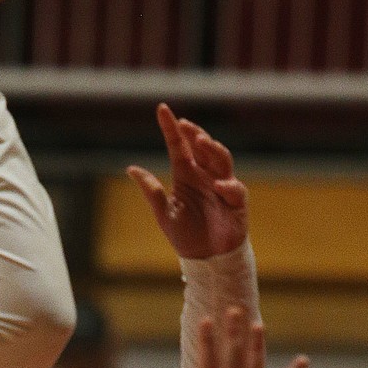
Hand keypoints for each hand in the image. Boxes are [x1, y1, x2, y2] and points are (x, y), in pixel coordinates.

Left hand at [128, 106, 247, 259]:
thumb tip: (131, 169)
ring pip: (221, 160)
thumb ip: (151, 191)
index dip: (171, 128)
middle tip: (185, 126)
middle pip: (203, 147)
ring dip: (213, 150)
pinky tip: (217, 186)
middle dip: (195, 134)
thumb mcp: (164, 213)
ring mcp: (222, 185)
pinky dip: (227, 186)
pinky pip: (234, 189)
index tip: (162, 109)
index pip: (178, 145)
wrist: (206, 258)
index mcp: (186, 174)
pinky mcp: (236, 201)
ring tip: (201, 142)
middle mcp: (204, 175)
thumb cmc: (185, 234)